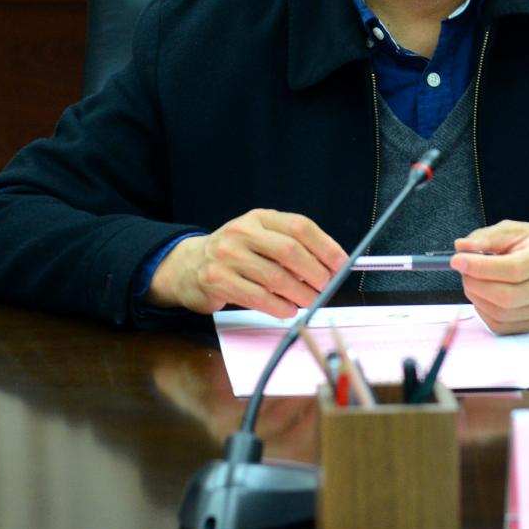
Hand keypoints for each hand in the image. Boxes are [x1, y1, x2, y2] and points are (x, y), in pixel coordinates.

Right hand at [146, 209, 347, 317]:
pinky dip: (279, 306)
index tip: (341, 263)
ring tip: (310, 301)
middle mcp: (243, 232)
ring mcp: (228, 256)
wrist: (188, 266)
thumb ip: (290, 246)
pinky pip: (257, 297)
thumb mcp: (260, 238)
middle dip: (315, 272)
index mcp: (260, 218)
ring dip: (300, 294)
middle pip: (290, 251)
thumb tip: (330, 266)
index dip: (325, 246)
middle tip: (326, 287)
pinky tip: (288, 310)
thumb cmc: (235, 253)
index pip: (300, 226)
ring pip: (275, 277)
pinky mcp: (217, 280)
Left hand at [449, 220, 528, 334]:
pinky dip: (484, 310)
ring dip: (477, 297)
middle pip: (507, 296)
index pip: (513, 269)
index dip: (481, 267)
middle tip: (464, 269)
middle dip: (475, 283)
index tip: (457, 260)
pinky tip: (484, 294)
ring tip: (474, 279)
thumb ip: (486, 237)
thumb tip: (461, 248)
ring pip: (501, 314)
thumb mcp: (513, 230)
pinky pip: (501, 325)